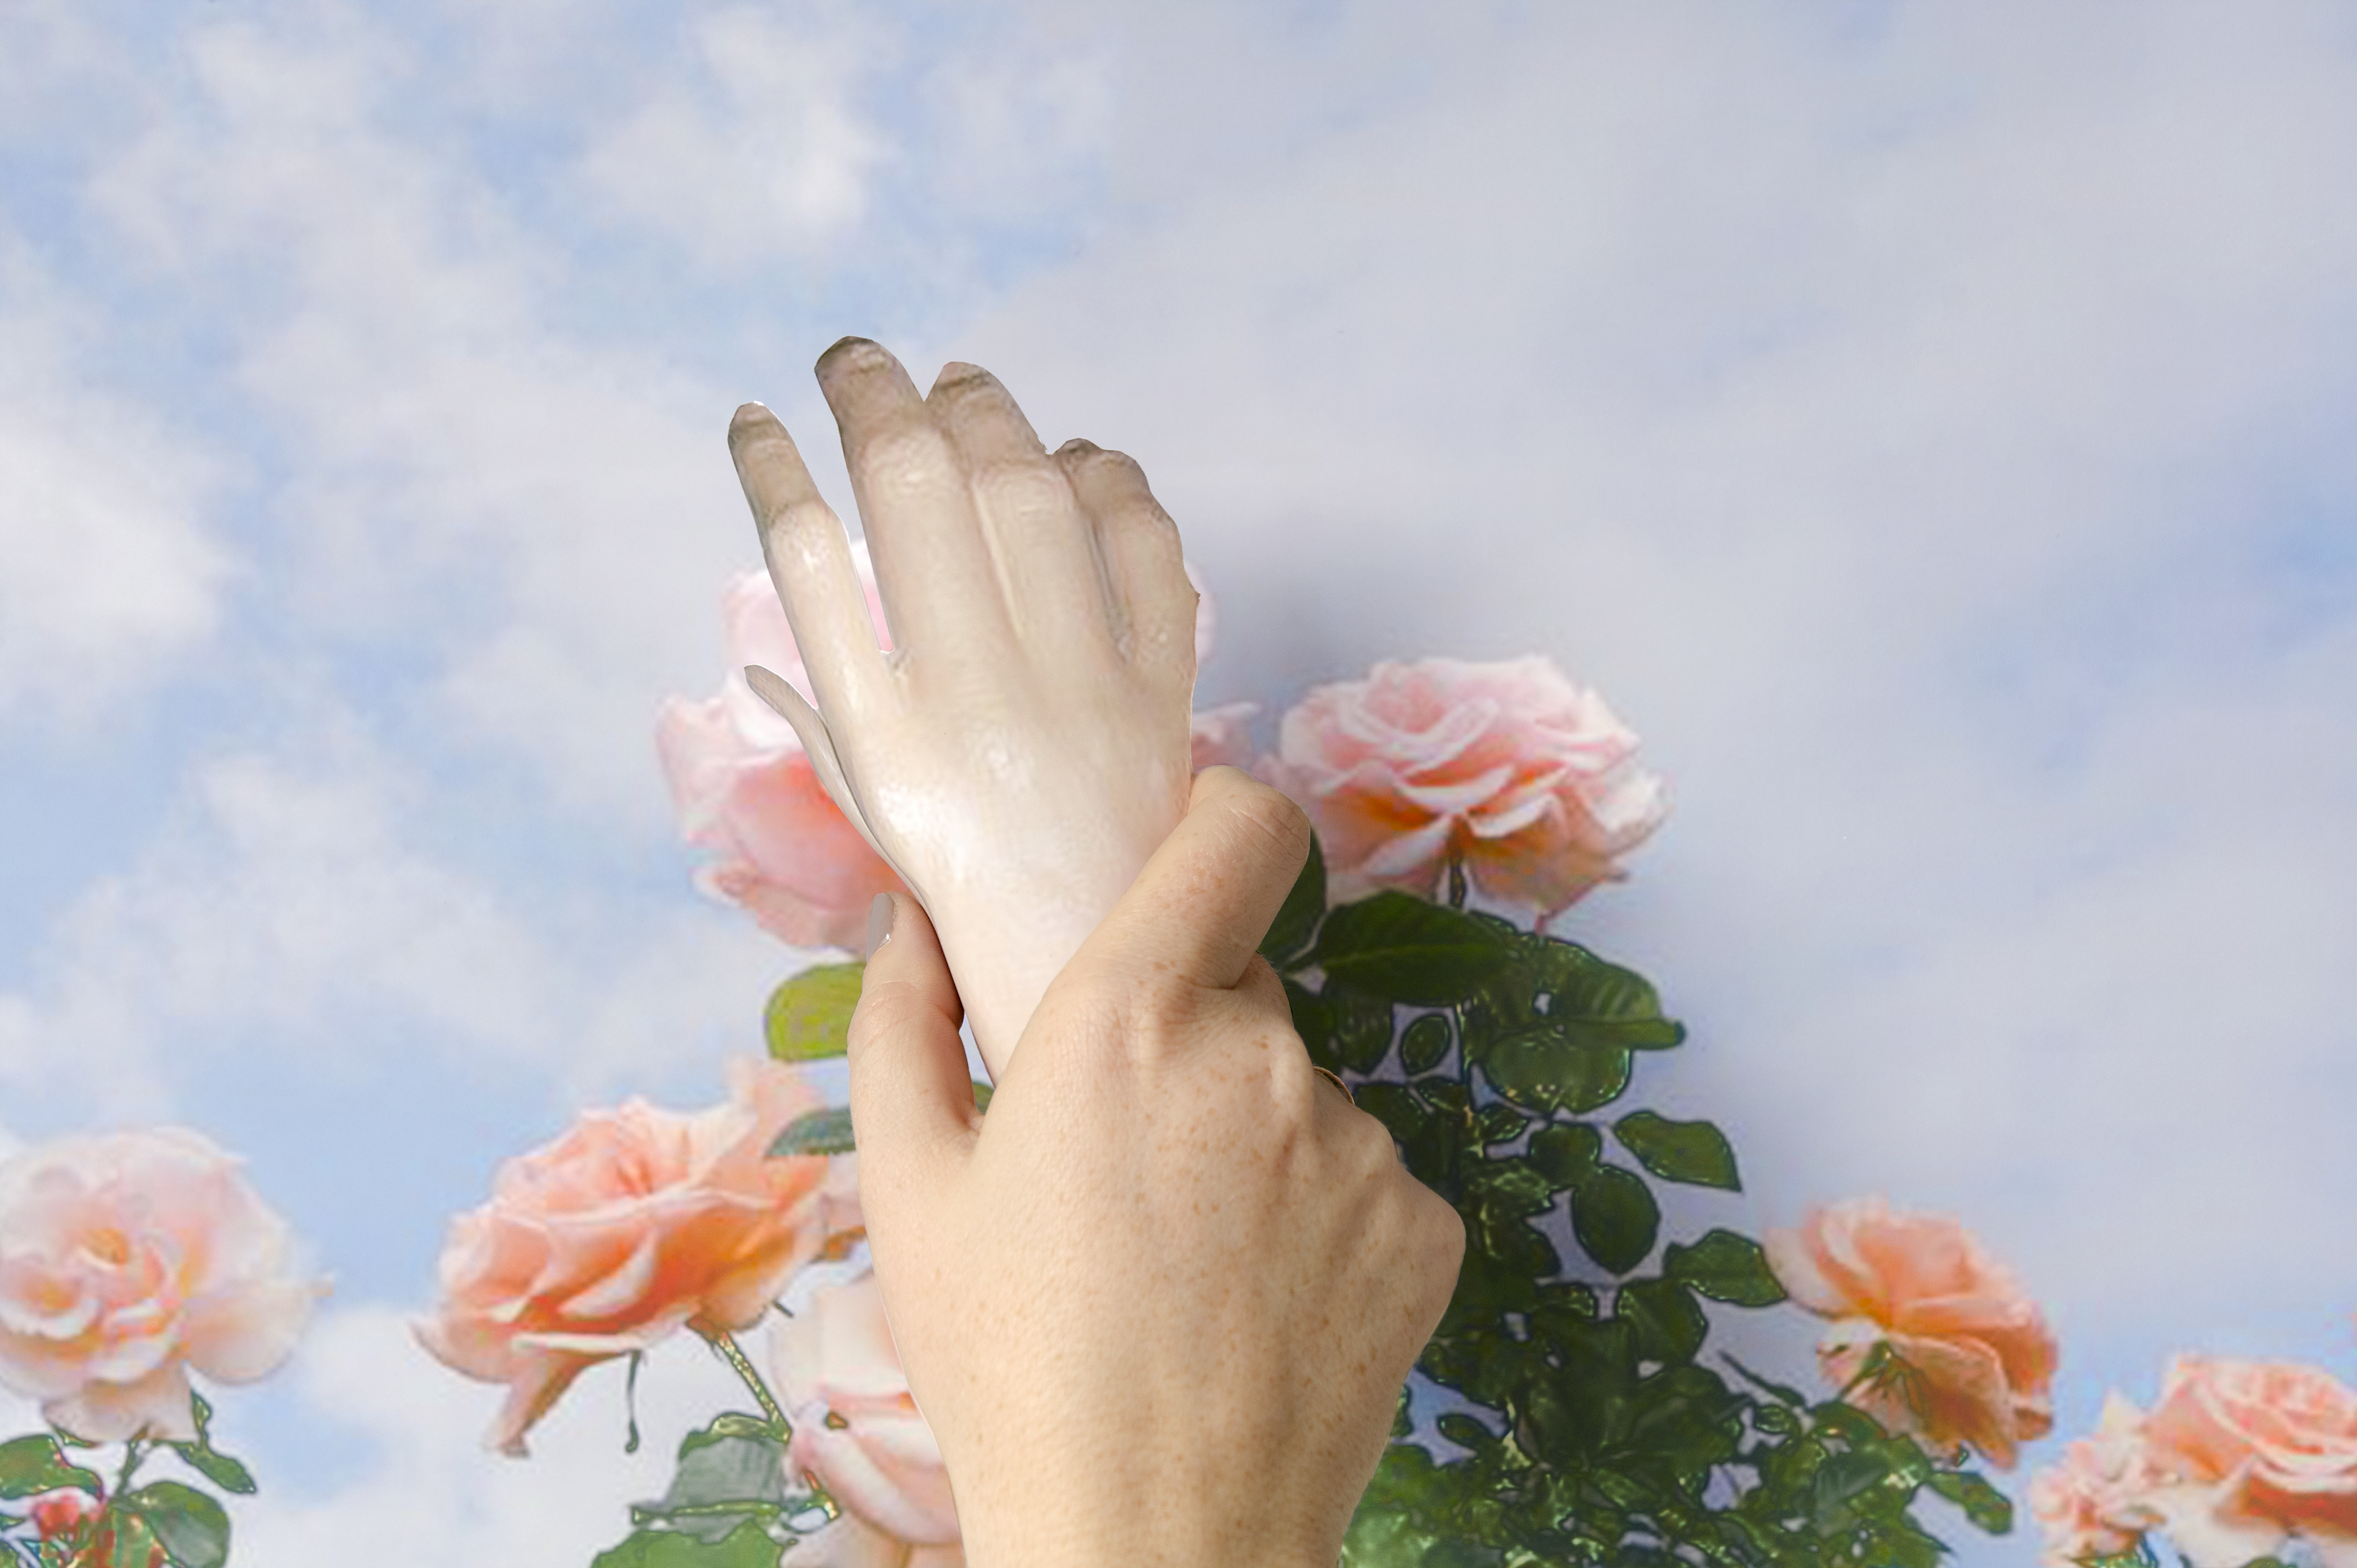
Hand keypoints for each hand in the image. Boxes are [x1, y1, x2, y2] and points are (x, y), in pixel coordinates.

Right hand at [728, 339, 1198, 1079]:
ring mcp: (1078, 690)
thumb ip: (823, 728)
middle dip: (875, 399)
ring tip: (957, 383)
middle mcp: (976, 701)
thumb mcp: (875, 822)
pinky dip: (1114, 489)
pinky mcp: (1162, 693)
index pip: (809, 563)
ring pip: (1026, 498)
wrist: (1098, 975)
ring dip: (987, 417)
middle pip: (917, 495)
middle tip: (854, 359)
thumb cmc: (969, 901)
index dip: (772, 469)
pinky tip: (1080, 460)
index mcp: (886, 738)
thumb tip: (760, 660)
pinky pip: (1147, 556)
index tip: (752, 415)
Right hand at [845, 767, 1468, 1567]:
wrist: (1150, 1544)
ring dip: (1250, 1143)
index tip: (1185, 843)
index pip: (1237, 824)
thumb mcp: (909, 1193)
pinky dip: (1318, 1223)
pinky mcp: (1426, 1229)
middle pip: (1243, 985)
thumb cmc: (1009, 1368)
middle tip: (1125, 1156)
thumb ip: (904, 1022)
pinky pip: (1365, 1183)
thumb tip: (912, 920)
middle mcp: (1263, 1056)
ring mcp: (1360, 1144)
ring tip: (1187, 1264)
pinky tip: (1259, 1308)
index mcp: (1132, 1016)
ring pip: (1299, 1097)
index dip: (1217, 811)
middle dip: (1188, 1038)